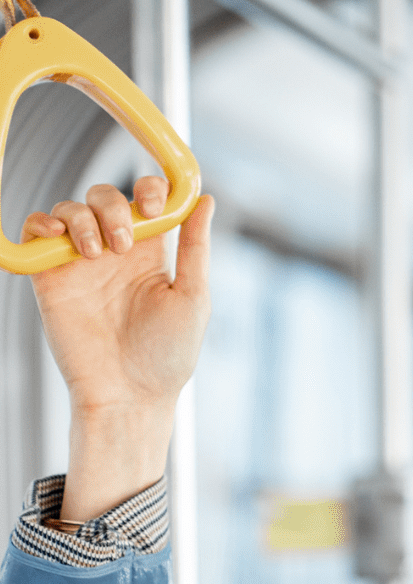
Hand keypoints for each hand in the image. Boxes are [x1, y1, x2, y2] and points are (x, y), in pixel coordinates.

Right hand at [24, 178, 214, 520]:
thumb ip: (195, 247)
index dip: (150, 189)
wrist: (129, 394)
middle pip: (105, 196)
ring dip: (84, 218)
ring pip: (71, 209)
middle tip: (124, 242)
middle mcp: (116, 253)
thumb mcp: (192, 296)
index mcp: (153, 254)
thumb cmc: (167, 355)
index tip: (154, 203)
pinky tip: (58, 237)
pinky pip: (36, 232)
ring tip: (97, 253)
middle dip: (114, 206)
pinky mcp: (51, 276)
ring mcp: (81, 263)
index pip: (147, 201)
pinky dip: (41, 223)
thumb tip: (205, 200)